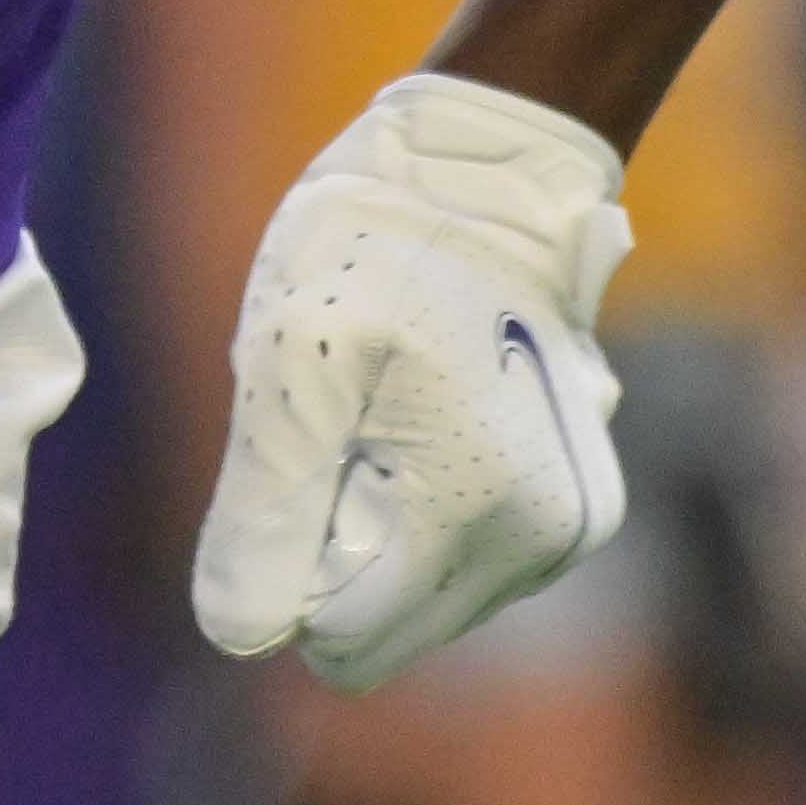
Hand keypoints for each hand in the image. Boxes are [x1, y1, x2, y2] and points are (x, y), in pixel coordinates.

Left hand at [195, 75, 633, 687]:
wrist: (485, 168)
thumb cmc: (377, 248)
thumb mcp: (291, 365)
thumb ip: (263, 510)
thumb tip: (237, 636)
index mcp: (483, 514)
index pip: (343, 634)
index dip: (290, 559)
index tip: (306, 449)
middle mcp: (547, 543)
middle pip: (388, 626)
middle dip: (337, 546)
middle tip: (342, 422)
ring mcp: (568, 527)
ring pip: (421, 596)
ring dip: (376, 521)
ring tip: (384, 404)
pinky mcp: (566, 506)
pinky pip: (458, 558)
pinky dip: (418, 503)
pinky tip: (415, 411)